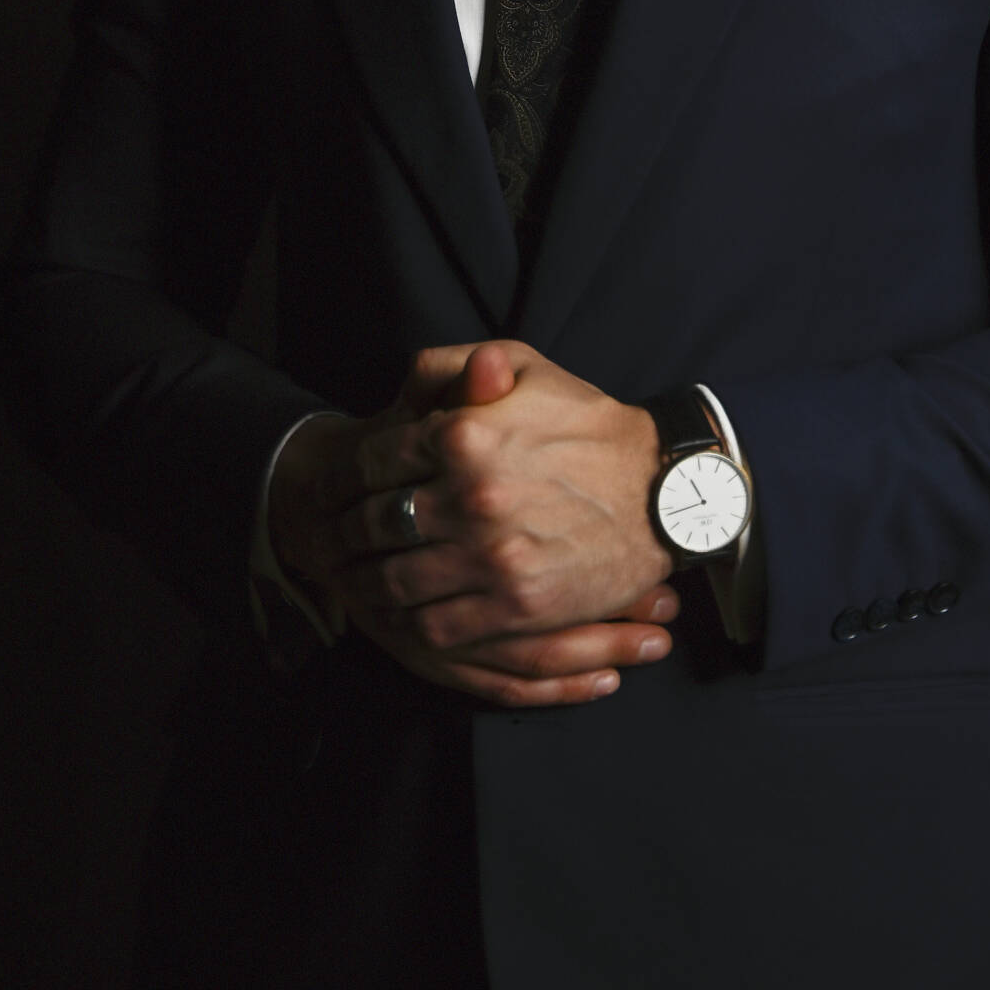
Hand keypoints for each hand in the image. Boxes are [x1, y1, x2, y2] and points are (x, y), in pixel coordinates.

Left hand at [268, 343, 676, 707]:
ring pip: (396, 582)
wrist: (663, 489)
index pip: (371, 463)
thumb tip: (405, 382)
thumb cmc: (589, 424)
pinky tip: (397, 614)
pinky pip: (436, 626)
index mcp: (465, 435)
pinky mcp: (516, 606)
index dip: (339, 481)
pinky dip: (406, 624)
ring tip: (353, 579)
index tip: (327, 492)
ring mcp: (493, 559)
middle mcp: (471, 499)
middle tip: (330, 540)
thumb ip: (455, 363)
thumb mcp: (528, 368)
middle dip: (342, 534)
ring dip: (365, 583)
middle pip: (373, 526)